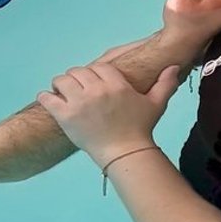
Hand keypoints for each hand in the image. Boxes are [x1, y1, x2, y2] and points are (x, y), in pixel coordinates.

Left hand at [37, 59, 183, 160]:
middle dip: (77, 79)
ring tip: (62, 93)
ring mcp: (79, 103)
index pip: (99, 67)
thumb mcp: (156, 105)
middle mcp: (96, 90)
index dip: (95, 73)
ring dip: (61, 84)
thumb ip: (165, 84)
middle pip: (79, 71)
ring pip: (62, 80)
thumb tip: (175, 67)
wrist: (124, 154)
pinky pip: (49, 99)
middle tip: (76, 89)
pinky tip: (47, 99)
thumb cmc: (140, 130)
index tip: (93, 82)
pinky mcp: (65, 117)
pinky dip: (45, 97)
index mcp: (116, 84)